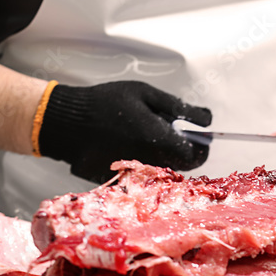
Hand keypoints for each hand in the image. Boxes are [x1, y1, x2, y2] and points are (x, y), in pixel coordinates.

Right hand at [37, 81, 211, 182]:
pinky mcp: (123, 181)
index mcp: (160, 140)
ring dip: (162, 155)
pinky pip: (143, 175)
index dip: (201, 146)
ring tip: (144, 136)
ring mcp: (137, 175)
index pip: (196, 155)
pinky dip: (142, 163)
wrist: (68, 122)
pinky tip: (127, 146)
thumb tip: (207, 119)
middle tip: (169, 132)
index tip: (199, 136)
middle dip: (182, 149)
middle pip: (182, 165)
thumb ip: (180, 108)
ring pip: (163, 171)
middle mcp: (151, 162)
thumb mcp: (146, 94)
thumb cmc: (106, 103)